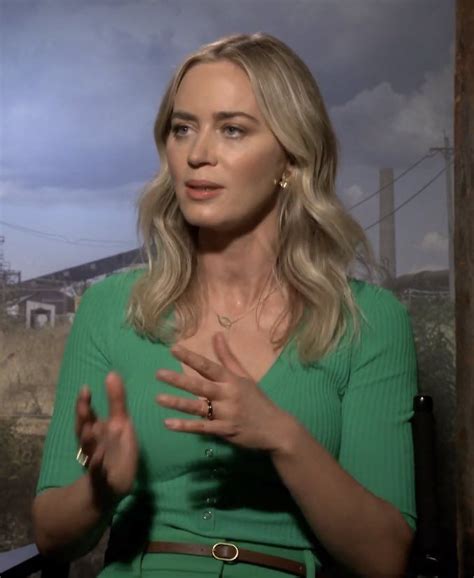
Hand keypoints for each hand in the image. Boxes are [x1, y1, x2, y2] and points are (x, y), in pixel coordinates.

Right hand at [75, 372, 137, 497]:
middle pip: (83, 430)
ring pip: (89, 450)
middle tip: (83, 407)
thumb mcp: (120, 423)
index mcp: (96, 431)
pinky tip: (99, 457)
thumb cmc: (116, 449)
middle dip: (83, 420)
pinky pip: (98, 471)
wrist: (112, 484)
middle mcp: (92, 444)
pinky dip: (97, 465)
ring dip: (88, 441)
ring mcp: (96, 461)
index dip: (84, 404)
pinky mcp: (103, 478)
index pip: (87, 415)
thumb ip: (116, 400)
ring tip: (89, 429)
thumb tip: (112, 373)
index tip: (85, 389)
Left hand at [156, 332, 292, 451]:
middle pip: (200, 386)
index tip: (174, 349)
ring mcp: (227, 414)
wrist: (276, 428)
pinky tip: (169, 423)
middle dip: (179, 379)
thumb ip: (228, 357)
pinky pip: (203, 428)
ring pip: (199, 407)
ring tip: (158, 398)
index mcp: (232, 380)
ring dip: (178, 403)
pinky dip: (185, 426)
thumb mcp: (244, 376)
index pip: (208, 366)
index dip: (191, 357)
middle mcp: (228, 395)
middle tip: (159, 374)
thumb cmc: (257, 400)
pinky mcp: (226, 431)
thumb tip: (217, 334)